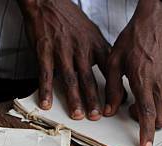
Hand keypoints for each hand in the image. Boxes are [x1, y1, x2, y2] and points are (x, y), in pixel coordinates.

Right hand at [18, 0, 109, 119]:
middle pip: (89, 79)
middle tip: (97, 117)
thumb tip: (115, 75)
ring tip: (77, 115)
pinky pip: (45, 73)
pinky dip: (46, 90)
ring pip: (70, 79)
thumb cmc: (71, 19)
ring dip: (74, 99)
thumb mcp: (94, 34)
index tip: (117, 105)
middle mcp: (80, 49)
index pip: (109, 71)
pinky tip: (47, 103)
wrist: (48, 1)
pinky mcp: (44, 51)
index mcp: (95, 46)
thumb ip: (103, 54)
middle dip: (93, 100)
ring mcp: (62, 51)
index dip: (113, 89)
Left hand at [104, 0, 161, 145]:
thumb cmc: (134, 39)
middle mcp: (160, 86)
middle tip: (134, 109)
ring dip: (160, 116)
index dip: (147, 133)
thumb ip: (112, 89)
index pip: (147, 114)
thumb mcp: (114, 62)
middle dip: (148, 122)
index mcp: (142, 82)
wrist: (156, 23)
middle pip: (161, 118)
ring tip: (148, 103)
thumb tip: (110, 110)